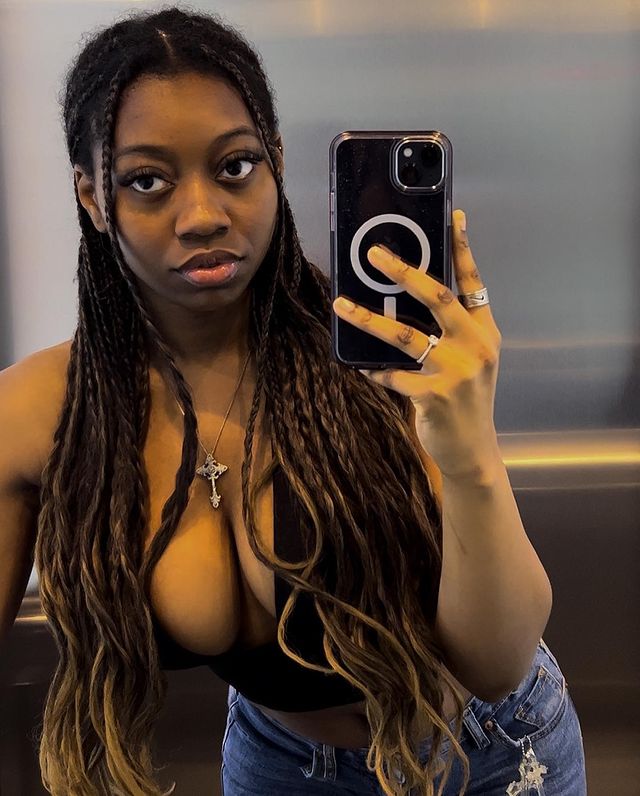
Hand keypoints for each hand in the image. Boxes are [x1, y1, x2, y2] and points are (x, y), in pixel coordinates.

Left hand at [332, 209, 502, 480]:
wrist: (473, 449)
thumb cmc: (467, 400)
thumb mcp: (471, 360)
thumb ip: (452, 331)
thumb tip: (407, 299)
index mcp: (485, 332)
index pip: (473, 283)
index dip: (463, 250)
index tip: (455, 216)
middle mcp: (475, 347)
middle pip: (438, 298)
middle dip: (404, 271)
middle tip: (374, 253)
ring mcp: (456, 372)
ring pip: (405, 335)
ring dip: (368, 318)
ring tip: (341, 305)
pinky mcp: (434, 397)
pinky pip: (392, 375)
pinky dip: (372, 369)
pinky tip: (356, 363)